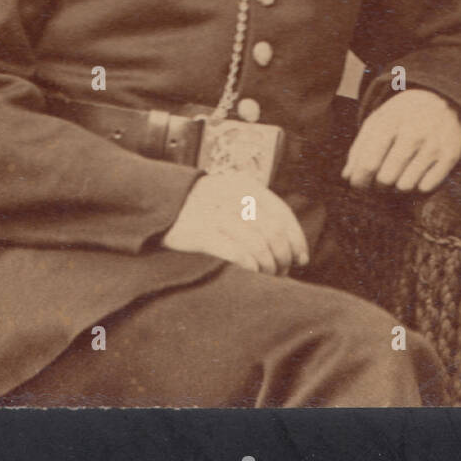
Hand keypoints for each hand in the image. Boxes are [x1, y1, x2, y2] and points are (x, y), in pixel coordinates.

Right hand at [162, 172, 309, 274]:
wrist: (160, 198)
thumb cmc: (204, 204)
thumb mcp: (233, 195)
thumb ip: (260, 213)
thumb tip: (294, 248)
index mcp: (246, 186)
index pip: (282, 214)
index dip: (296, 239)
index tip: (301, 259)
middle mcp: (233, 197)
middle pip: (273, 232)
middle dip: (283, 256)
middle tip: (282, 271)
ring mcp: (215, 214)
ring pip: (257, 243)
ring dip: (268, 264)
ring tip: (268, 274)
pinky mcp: (199, 233)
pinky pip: (234, 251)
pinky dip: (249, 263)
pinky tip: (253, 271)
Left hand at [341, 89, 460, 193]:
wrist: (440, 99)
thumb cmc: (401, 116)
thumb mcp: (377, 122)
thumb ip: (359, 148)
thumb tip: (347, 177)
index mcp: (390, 122)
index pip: (369, 163)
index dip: (360, 180)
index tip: (358, 185)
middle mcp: (414, 132)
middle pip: (386, 178)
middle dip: (378, 184)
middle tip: (380, 179)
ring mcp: (434, 144)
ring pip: (405, 186)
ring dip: (397, 186)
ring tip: (398, 175)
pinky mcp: (451, 155)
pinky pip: (426, 187)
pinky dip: (418, 185)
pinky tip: (417, 173)